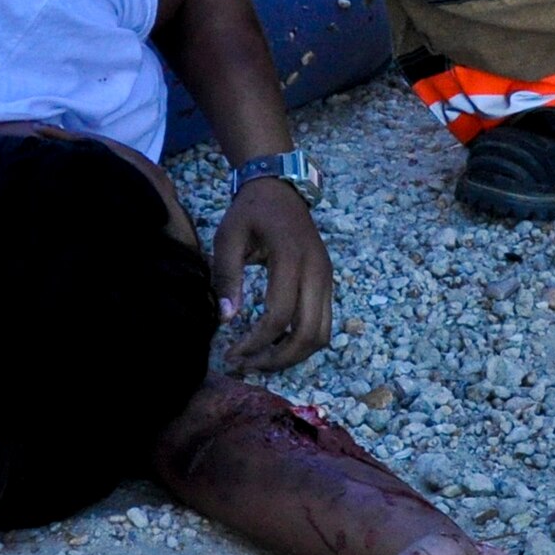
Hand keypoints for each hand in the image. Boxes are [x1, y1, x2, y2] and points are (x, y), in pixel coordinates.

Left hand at [212, 178, 332, 371]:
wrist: (281, 188)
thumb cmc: (251, 211)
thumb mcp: (228, 236)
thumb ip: (227, 276)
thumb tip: (225, 320)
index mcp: (290, 257)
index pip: (279, 315)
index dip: (256, 342)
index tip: (232, 353)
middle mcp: (317, 270)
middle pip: (308, 333)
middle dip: (279, 359)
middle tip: (249, 366)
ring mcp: (327, 277)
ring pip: (322, 334)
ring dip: (294, 355)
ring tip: (262, 360)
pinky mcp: (328, 282)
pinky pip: (323, 323)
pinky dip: (303, 342)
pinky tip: (276, 344)